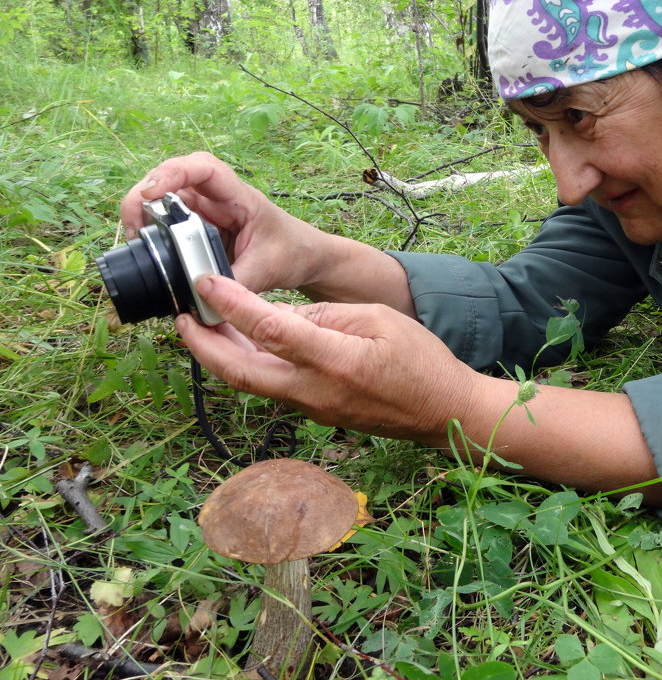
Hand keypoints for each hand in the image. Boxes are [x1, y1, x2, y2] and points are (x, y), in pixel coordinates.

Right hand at [120, 151, 326, 293]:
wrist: (306, 259)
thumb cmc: (294, 252)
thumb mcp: (269, 269)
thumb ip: (238, 284)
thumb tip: (202, 299)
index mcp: (240, 197)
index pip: (204, 169)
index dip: (173, 172)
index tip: (152, 193)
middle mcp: (218, 199)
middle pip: (172, 179)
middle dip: (144, 195)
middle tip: (131, 226)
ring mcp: (206, 213)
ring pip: (164, 201)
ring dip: (143, 214)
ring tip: (133, 239)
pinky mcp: (197, 231)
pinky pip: (168, 224)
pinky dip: (152, 232)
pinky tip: (143, 248)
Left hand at [175, 274, 476, 438]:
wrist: (443, 412)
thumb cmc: (421, 361)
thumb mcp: (378, 321)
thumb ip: (326, 317)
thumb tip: (278, 316)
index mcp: (335, 361)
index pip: (271, 331)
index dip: (233, 306)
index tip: (207, 282)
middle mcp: (315, 392)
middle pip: (240, 372)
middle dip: (203, 345)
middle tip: (182, 316)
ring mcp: (312, 408)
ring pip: (251, 382)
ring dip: (221, 355)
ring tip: (204, 325)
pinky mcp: (315, 413)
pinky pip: (271, 387)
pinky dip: (248, 364)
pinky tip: (244, 344)